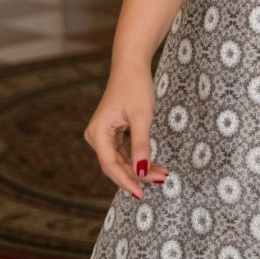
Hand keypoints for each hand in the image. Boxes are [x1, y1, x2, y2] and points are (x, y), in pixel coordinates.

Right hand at [84, 64, 169, 200]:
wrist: (131, 65)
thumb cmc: (135, 86)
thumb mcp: (142, 117)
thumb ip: (141, 146)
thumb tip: (142, 172)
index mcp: (98, 133)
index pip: (111, 166)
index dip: (127, 182)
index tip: (143, 193)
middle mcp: (95, 136)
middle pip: (116, 165)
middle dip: (139, 175)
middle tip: (163, 179)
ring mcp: (102, 135)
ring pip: (121, 161)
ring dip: (140, 168)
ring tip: (163, 173)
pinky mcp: (111, 132)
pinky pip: (123, 152)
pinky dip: (138, 159)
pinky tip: (153, 164)